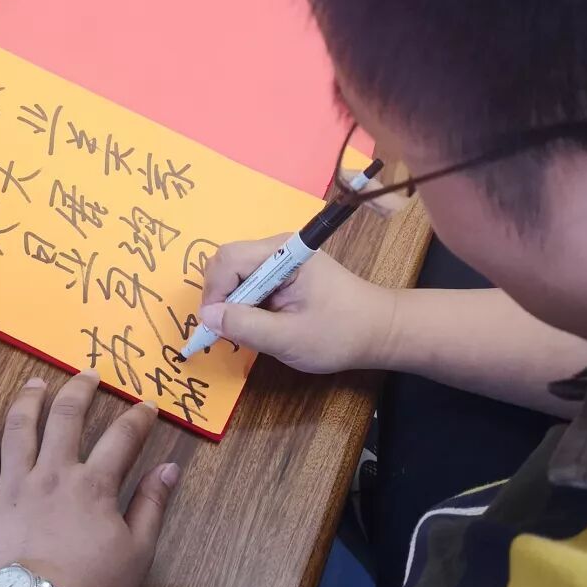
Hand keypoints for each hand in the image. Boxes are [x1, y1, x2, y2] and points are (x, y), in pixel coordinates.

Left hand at [0, 371, 179, 586]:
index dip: (137, 417)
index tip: (145, 404)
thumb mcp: (137, 552)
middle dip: (79, 390)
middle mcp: (52, 474)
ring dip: (28, 400)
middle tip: (87, 374)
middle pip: (65, 418)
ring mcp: (11, 487)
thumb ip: (152, 505)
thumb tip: (171, 468)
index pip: (121, 438)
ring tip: (35, 383)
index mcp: (93, 485)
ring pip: (18, 429)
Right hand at [199, 235, 397, 374]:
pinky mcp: (282, 273)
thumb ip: (246, 326)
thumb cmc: (341, 334)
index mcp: (285, 253)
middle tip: (229, 332)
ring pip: (234, 274)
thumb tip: (207, 316)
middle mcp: (279, 248)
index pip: (228, 260)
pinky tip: (258, 324)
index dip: (215, 293)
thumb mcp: (289, 338)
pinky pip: (248, 283)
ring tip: (247, 331)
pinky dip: (244, 305)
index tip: (216, 328)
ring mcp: (280, 259)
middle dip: (220, 297)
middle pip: (226, 263)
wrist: (379, 331)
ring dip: (232, 303)